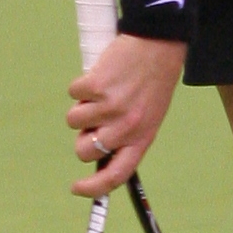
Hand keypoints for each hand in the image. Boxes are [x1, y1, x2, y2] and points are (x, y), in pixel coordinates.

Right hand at [67, 33, 185, 196]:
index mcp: (142, 138)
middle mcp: (126, 127)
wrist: (158, 43)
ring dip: (82, 106)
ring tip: (103, 91)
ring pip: (74, 120)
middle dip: (81, 137)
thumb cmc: (153, 81)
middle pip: (84, 150)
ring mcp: (110, 107)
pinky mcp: (95, 85)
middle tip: (92, 119)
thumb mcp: (148, 116)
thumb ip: (126, 136)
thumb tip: (95, 151)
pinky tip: (102, 74)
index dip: (93, 188)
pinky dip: (81, 84)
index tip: (77, 188)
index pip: (115, 175)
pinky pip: (73, 93)